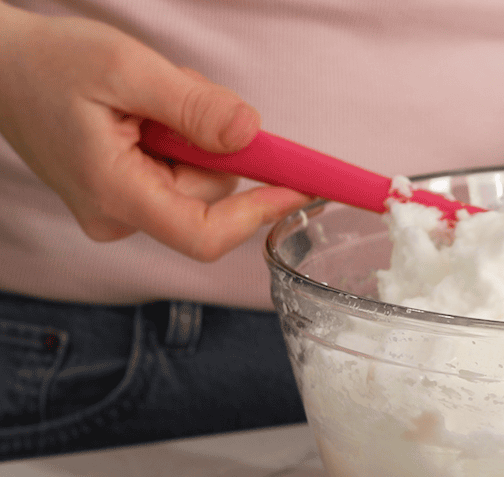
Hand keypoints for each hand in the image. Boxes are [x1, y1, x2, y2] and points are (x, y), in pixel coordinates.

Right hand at [0, 6, 309, 261]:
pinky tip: (142, 112)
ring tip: (148, 98)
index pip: (205, 234)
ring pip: (198, 180)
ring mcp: (119, 211)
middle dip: (213, 143)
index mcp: (115, 194)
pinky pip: (177, 172)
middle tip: (176, 92)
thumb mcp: (126, 68)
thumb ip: (193, 106)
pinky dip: (177, 138)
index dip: (260, 213)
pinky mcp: (123, 197)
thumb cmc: (50, 62)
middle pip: (210, 196)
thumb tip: (251, 135)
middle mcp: (117, 217)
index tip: (301, 188)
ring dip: (194, 134)